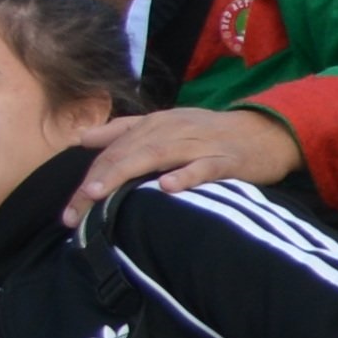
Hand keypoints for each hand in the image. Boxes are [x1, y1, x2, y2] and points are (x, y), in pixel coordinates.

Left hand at [69, 105, 305, 218]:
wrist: (268, 130)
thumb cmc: (212, 134)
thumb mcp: (167, 125)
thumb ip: (124, 130)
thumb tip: (82, 138)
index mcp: (157, 123)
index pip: (115, 150)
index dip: (89, 177)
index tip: (69, 211)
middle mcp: (174, 130)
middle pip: (128, 154)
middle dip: (97, 182)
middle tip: (74, 214)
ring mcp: (202, 144)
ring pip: (157, 156)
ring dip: (127, 173)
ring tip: (101, 194)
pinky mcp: (228, 160)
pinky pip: (205, 167)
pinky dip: (187, 175)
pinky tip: (168, 188)